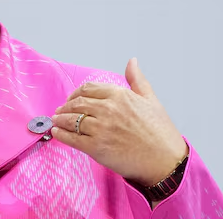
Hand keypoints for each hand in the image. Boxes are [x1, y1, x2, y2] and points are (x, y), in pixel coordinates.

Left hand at [51, 58, 187, 185]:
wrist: (166, 161)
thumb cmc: (160, 133)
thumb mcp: (150, 99)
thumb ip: (137, 79)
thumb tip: (132, 61)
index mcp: (119, 95)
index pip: (88, 89)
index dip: (76, 93)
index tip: (72, 99)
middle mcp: (108, 109)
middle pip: (77, 103)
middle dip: (65, 106)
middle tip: (60, 110)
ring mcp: (101, 129)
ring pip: (71, 119)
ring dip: (60, 119)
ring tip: (56, 121)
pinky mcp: (96, 148)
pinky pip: (72, 138)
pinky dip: (61, 135)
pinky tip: (57, 133)